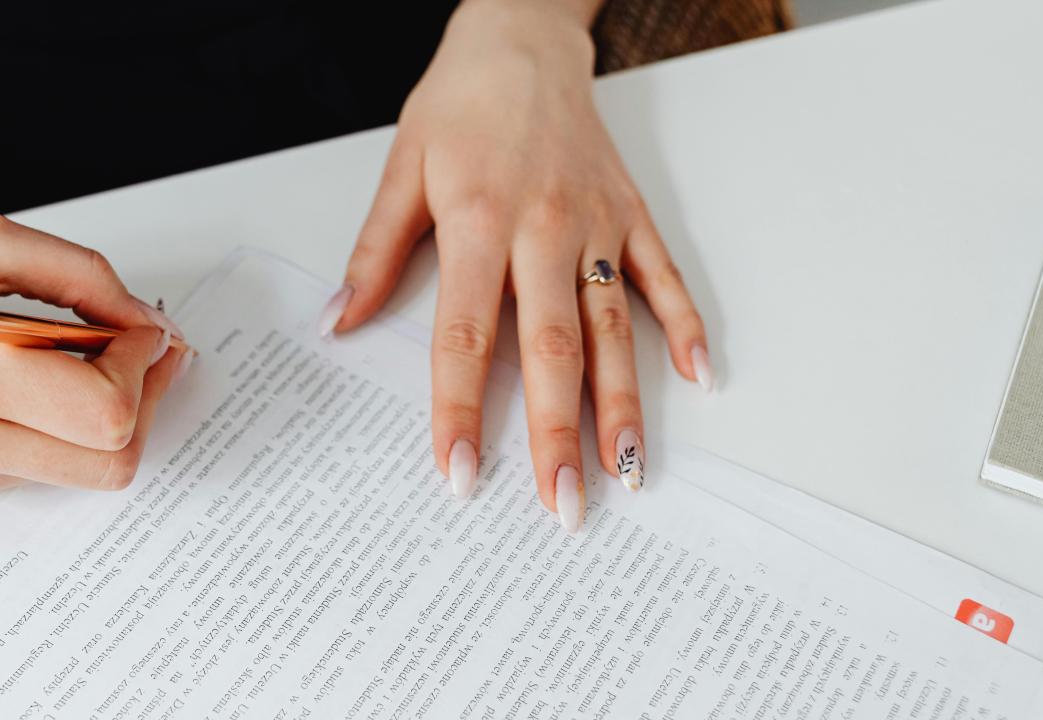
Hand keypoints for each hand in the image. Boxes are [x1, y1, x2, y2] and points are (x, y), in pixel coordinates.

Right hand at [0, 212, 189, 498]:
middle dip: (144, 403)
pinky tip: (30, 384)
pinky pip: (37, 470)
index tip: (142, 327)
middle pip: (110, 461)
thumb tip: (148, 325)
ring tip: (81, 361)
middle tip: (141, 353)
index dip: (146, 367)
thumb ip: (82, 276)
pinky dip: (55, 430)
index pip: (107, 410)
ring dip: (103, 420)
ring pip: (81, 474)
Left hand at [326, 1, 711, 529]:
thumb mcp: (402, 169)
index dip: (460, 411)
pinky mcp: (631, 213)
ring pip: (615, 327)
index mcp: (480, 223)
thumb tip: (340, 324)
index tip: (459, 474)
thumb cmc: (459, 103)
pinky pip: (664, 276)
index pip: (466, 337)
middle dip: (555, 434)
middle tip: (561, 505)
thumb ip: (376, 254)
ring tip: (628, 472)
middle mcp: (544, 230)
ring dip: (623, 403)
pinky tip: (702, 379)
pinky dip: (686, 326)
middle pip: (553, 349)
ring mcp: (595, 224)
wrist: (521, 37)